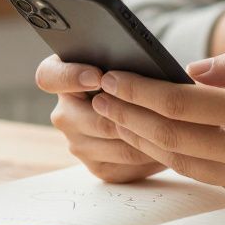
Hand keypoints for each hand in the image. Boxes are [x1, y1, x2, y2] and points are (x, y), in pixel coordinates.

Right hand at [35, 55, 164, 183]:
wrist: (141, 104)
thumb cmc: (132, 73)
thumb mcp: (122, 58)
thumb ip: (121, 58)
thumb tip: (145, 68)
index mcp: (59, 78)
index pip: (49, 77)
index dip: (71, 77)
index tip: (98, 76)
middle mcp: (63, 114)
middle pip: (93, 119)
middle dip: (129, 114)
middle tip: (159, 107)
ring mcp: (77, 143)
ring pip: (116, 144)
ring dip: (147, 136)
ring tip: (175, 125)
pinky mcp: (97, 167)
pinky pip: (127, 164)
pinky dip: (150, 155)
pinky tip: (170, 143)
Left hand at [91, 48, 224, 205]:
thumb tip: (191, 71)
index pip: (179, 104)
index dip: (138, 91)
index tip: (111, 77)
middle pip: (169, 136)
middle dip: (127, 115)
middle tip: (98, 97)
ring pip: (181, 161)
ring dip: (143, 140)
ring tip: (115, 119)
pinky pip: (208, 176)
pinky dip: (176, 157)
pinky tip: (158, 141)